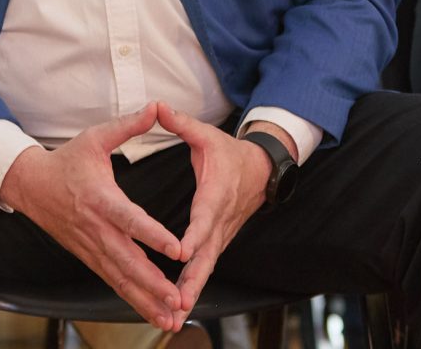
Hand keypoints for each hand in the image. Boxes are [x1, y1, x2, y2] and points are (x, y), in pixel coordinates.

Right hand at [0, 104, 184, 330]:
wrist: (31, 186)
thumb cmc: (67, 160)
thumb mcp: (96, 136)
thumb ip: (128, 125)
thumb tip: (158, 106)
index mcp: (101, 199)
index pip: (130, 220)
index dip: (153, 235)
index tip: (177, 249)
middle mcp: (97, 229)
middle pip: (127, 261)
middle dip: (153, 284)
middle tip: (178, 299)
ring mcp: (92, 247)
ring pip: (121, 279)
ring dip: (146, 300)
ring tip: (172, 317)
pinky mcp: (90, 258)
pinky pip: (114, 282)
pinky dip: (133, 300)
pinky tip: (154, 314)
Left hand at [156, 103, 273, 326]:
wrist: (263, 168)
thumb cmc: (229, 151)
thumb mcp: (206, 133)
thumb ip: (181, 122)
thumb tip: (157, 105)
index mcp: (216, 193)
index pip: (205, 217)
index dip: (194, 235)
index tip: (181, 251)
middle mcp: (220, 220)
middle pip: (207, 254)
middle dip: (192, 279)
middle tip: (178, 301)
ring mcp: (222, 234)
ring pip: (207, 267)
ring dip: (193, 290)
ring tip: (176, 313)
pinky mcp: (219, 242)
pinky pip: (205, 267)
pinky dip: (195, 286)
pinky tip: (180, 304)